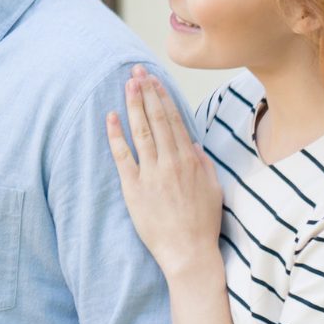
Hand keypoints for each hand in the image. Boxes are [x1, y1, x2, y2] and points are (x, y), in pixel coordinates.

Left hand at [107, 66, 222, 277]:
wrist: (188, 252)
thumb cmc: (202, 224)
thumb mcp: (213, 189)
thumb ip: (203, 165)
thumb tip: (193, 146)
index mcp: (190, 160)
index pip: (174, 120)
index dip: (162, 98)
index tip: (154, 80)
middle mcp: (171, 162)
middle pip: (157, 120)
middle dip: (146, 93)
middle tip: (136, 71)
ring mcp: (152, 174)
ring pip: (141, 132)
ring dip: (133, 106)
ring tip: (127, 85)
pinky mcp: (134, 188)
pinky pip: (123, 156)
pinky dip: (115, 135)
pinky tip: (110, 117)